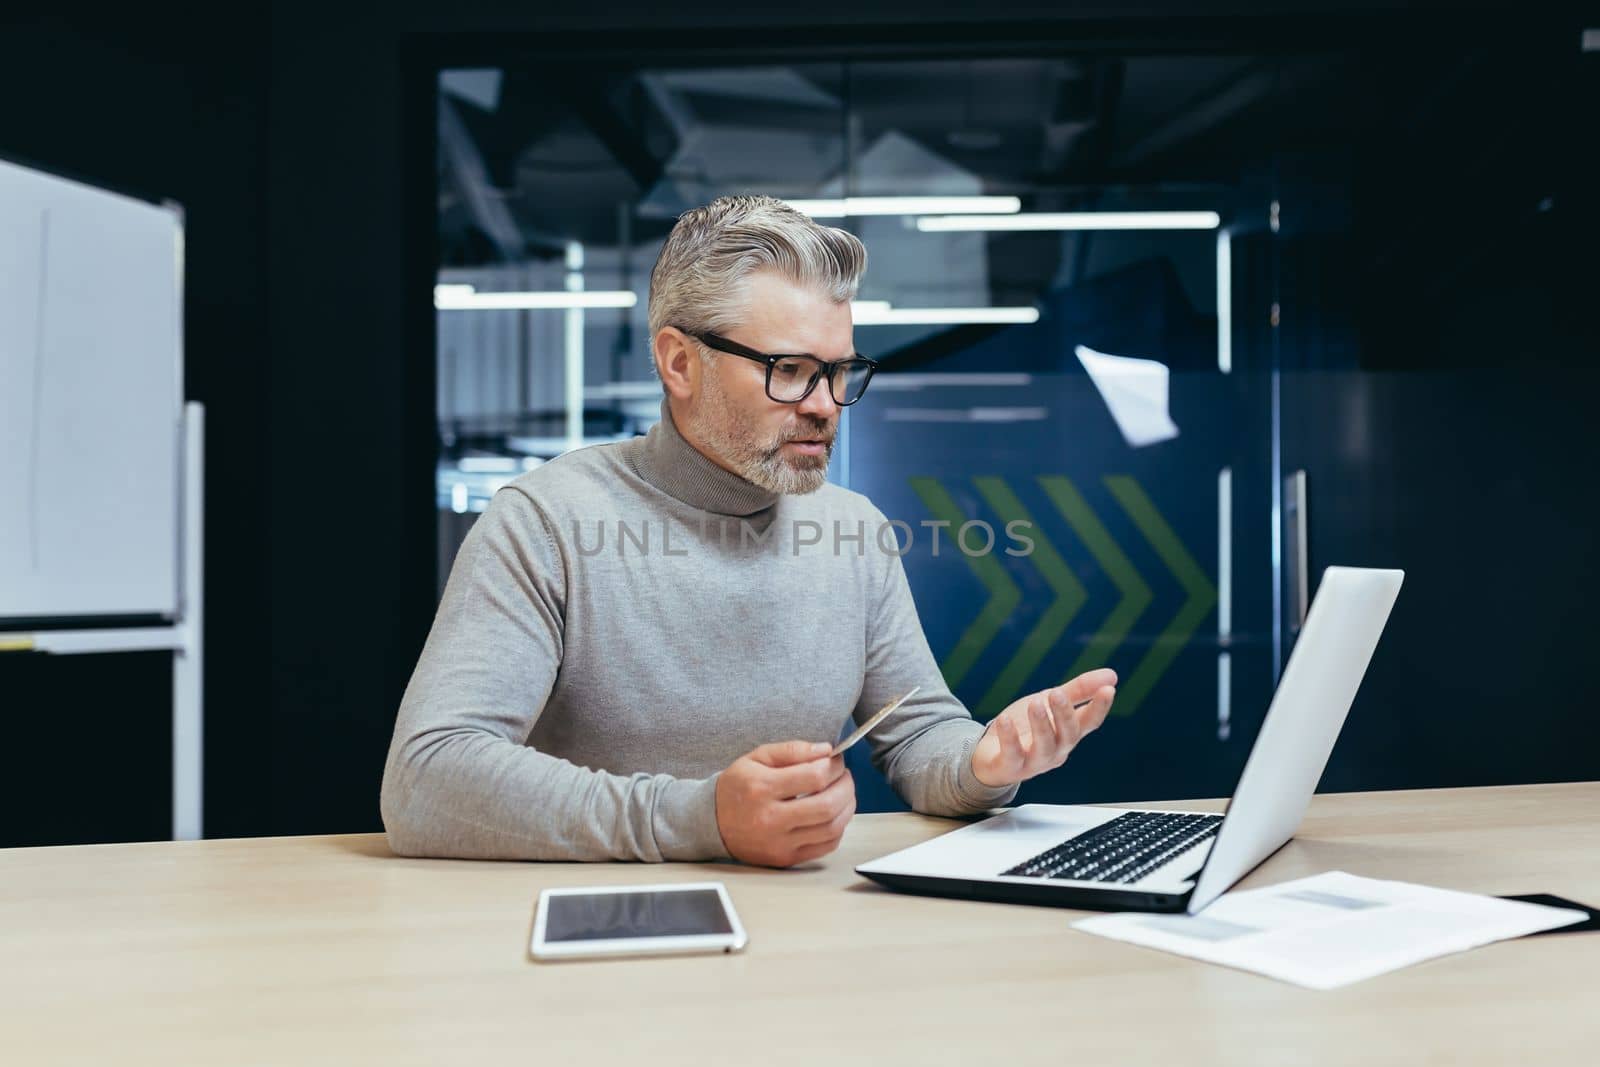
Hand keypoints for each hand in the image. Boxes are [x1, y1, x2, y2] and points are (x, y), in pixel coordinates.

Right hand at [715, 741, 855, 867]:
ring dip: (847, 807)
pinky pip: (825, 847)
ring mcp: (779, 843)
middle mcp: (770, 819)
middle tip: (844, 776)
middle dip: (846, 786)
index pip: (814, 777)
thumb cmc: (737, 787)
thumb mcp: (757, 757)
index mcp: (762, 788)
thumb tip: (825, 750)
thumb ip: (792, 750)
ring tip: (843, 793)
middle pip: (827, 805)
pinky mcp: (785, 859)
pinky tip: (834, 815)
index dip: (833, 766)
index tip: (835, 759)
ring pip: (831, 828)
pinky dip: (838, 829)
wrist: (712, 822)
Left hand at [970, 669, 1116, 787]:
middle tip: (1057, 693)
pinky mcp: (1010, 766)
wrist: (991, 754)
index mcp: (1068, 733)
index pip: (1090, 722)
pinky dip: (1009, 738)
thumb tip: (1112, 675)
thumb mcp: (1049, 702)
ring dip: (1041, 725)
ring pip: (1044, 747)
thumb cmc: (1026, 727)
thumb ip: (1079, 690)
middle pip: (1068, 734)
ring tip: (1035, 704)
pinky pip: (1012, 755)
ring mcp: (1034, 761)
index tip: (1108, 689)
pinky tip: (1005, 720)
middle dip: (1064, 714)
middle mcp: (1056, 749)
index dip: (1100, 707)